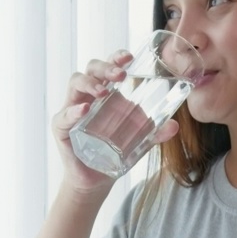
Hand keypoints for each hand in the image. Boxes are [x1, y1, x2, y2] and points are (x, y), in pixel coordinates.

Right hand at [51, 49, 181, 195]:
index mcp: (106, 93)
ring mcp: (72, 109)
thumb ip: (155, 133)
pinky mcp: (62, 128)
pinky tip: (84, 110)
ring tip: (104, 92)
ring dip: (90, 84)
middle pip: (91, 69)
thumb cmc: (115, 154)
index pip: (108, 67)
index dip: (116, 57)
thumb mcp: (140, 142)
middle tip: (121, 75)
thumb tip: (174, 126)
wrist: (97, 180)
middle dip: (105, 67)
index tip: (130, 57)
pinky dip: (73, 111)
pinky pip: (63, 115)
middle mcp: (87, 96)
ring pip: (75, 83)